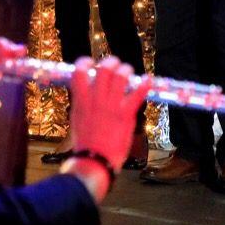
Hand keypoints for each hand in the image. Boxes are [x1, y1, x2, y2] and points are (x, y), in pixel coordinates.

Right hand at [64, 56, 150, 199]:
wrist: (94, 162)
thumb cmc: (85, 145)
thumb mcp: (76, 120)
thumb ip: (81, 104)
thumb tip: (84, 94)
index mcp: (81, 101)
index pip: (79, 72)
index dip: (85, 62)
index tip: (90, 62)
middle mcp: (96, 100)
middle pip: (104, 69)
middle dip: (111, 62)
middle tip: (114, 65)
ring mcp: (112, 106)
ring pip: (121, 76)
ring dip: (126, 70)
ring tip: (127, 72)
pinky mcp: (126, 115)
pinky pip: (138, 94)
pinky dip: (144, 84)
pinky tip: (147, 80)